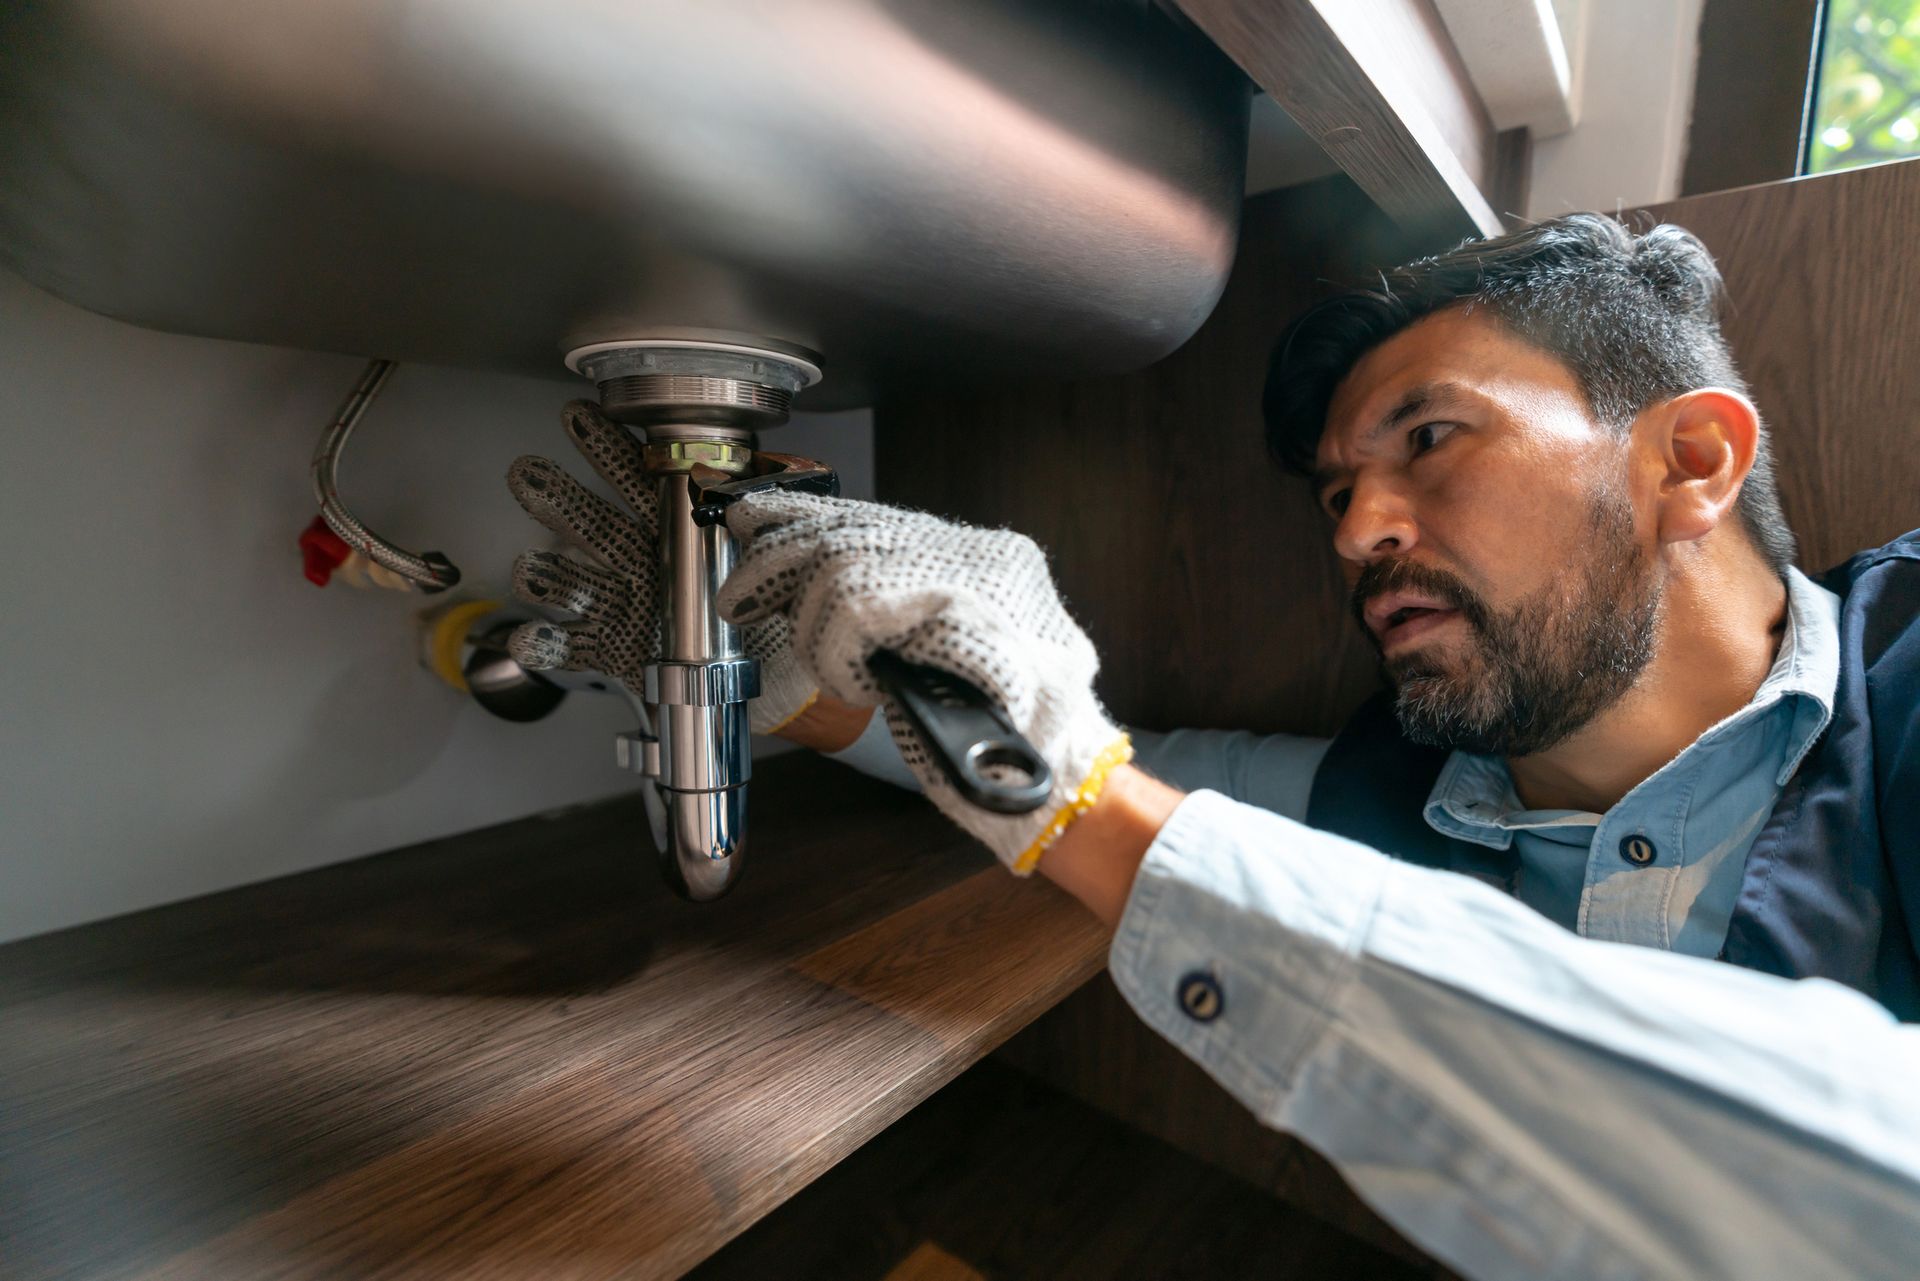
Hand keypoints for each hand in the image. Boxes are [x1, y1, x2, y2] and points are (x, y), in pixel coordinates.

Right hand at [504, 400, 818, 734]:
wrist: (768, 680)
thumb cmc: (775, 613)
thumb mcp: (787, 555)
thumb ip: (776, 516)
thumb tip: (756, 486)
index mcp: (681, 531)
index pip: (640, 481)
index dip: (608, 449)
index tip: (579, 417)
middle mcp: (643, 562)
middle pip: (594, 525)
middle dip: (559, 499)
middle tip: (527, 474)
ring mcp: (623, 606)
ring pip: (575, 583)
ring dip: (547, 573)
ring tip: (528, 569)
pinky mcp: (612, 651)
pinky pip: (573, 647)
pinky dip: (548, 645)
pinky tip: (532, 639)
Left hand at [717, 492, 1132, 873]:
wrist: (1057, 791)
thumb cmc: (996, 742)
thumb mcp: (938, 660)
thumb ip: (897, 613)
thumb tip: (804, 581)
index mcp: (987, 560)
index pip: (876, 516)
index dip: (803, 519)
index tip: (752, 520)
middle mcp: (987, 554)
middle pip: (851, 528)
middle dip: (780, 562)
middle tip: (741, 596)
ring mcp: (979, 575)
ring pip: (843, 568)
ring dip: (820, 636)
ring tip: (848, 678)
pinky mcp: (959, 606)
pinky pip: (854, 608)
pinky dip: (840, 653)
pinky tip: (863, 684)